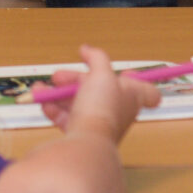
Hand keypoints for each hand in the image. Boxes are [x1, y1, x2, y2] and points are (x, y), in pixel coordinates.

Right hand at [40, 45, 162, 138]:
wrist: (87, 142)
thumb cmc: (102, 109)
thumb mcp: (102, 73)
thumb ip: (96, 57)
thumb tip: (87, 49)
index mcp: (132, 96)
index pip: (149, 92)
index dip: (138, 81)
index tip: (125, 73)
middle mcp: (118, 111)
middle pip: (100, 90)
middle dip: (76, 80)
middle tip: (60, 76)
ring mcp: (99, 123)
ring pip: (80, 103)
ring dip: (60, 93)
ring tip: (44, 88)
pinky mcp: (82, 134)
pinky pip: (67, 118)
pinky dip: (54, 108)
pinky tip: (43, 101)